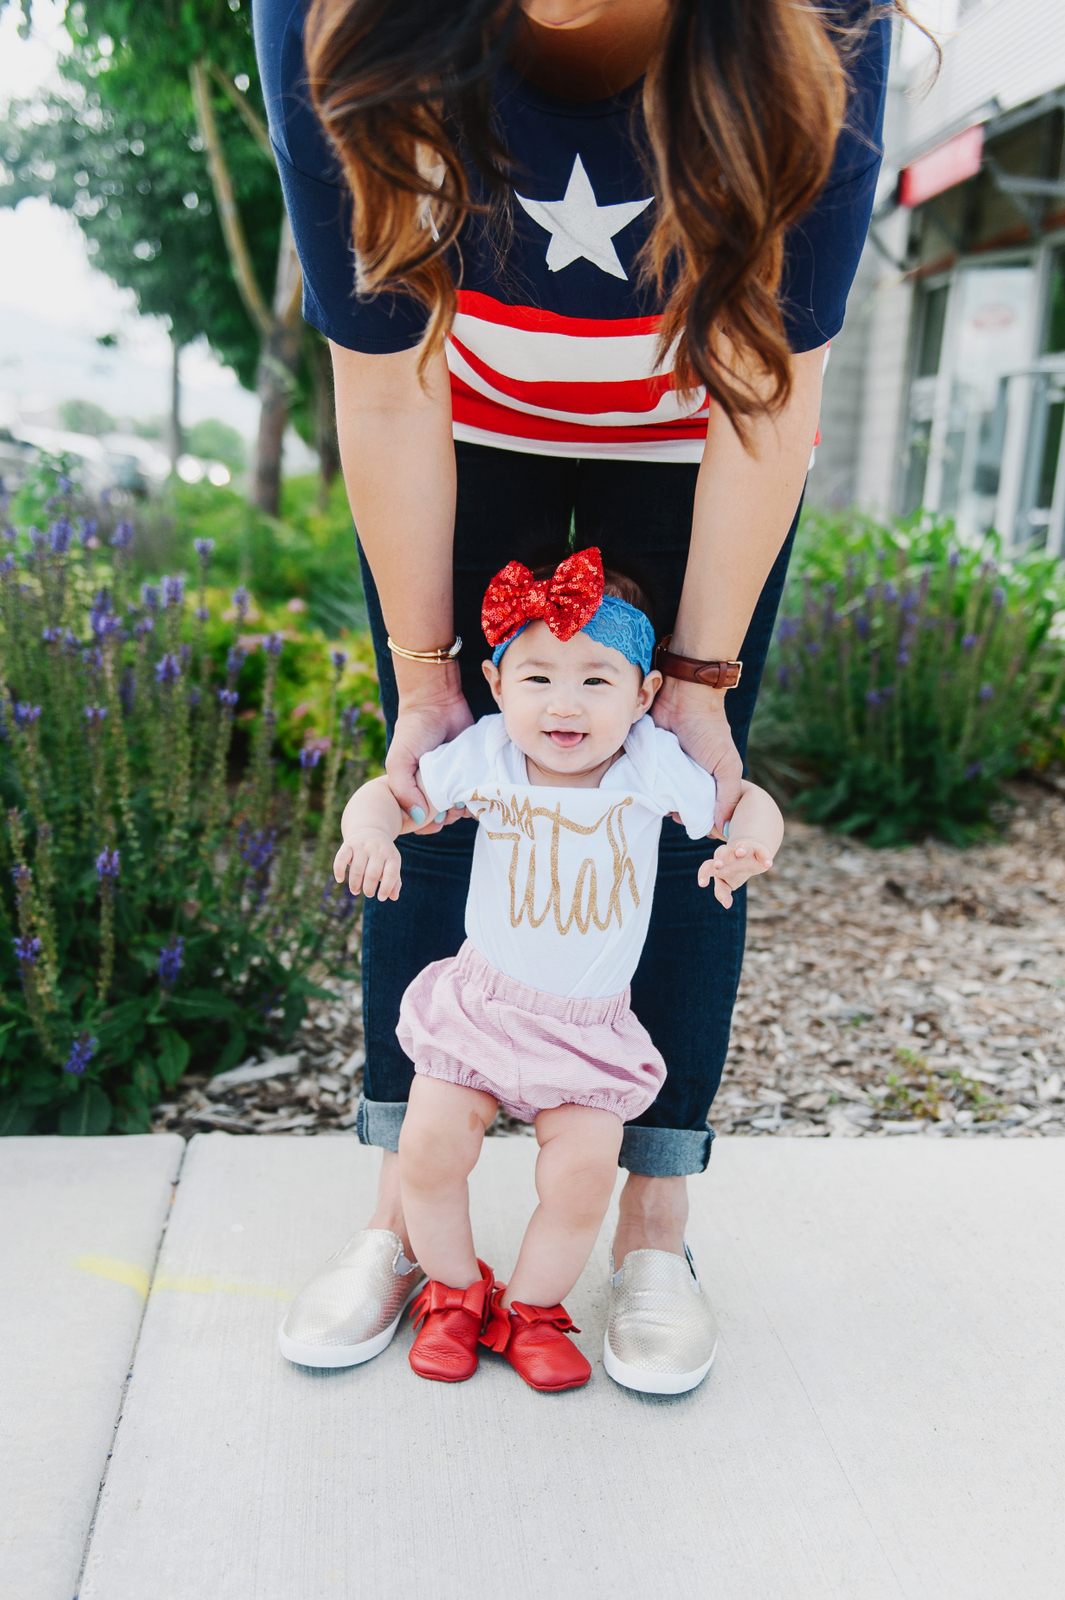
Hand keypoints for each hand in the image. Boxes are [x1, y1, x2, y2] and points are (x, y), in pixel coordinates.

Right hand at [334, 827, 402, 901]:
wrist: (370, 829)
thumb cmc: (383, 854)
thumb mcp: (392, 864)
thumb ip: (395, 881)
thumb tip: (394, 897)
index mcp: (391, 855)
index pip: (391, 873)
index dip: (386, 887)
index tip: (381, 898)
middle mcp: (377, 849)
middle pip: (372, 874)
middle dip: (369, 889)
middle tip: (368, 894)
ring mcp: (362, 846)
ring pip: (357, 870)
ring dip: (355, 884)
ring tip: (355, 891)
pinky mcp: (349, 844)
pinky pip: (341, 858)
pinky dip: (339, 870)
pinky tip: (340, 880)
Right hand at [385, 659, 472, 831]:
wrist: (437, 701)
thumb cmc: (413, 731)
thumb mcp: (399, 761)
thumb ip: (403, 790)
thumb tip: (419, 817)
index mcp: (414, 789)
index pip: (419, 819)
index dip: (427, 825)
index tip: (435, 821)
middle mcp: (435, 787)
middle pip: (444, 816)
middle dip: (449, 818)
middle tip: (453, 808)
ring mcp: (455, 779)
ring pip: (463, 806)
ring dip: (466, 810)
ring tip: (466, 801)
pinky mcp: (474, 769)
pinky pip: (479, 790)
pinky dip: (481, 796)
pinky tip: (480, 794)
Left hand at [651, 677, 742, 833]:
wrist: (683, 697)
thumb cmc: (709, 730)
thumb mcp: (727, 765)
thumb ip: (728, 796)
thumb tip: (725, 829)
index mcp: (707, 783)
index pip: (699, 812)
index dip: (694, 820)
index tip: (685, 821)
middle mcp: (685, 779)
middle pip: (676, 807)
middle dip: (671, 812)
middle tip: (667, 810)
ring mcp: (665, 770)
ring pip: (657, 796)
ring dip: (653, 800)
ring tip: (650, 800)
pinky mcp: (647, 760)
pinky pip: (641, 779)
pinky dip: (639, 785)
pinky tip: (635, 791)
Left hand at [698, 836, 774, 907]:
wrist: (751, 854)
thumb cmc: (734, 871)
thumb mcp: (726, 883)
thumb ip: (722, 893)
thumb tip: (726, 905)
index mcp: (719, 864)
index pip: (707, 866)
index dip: (704, 874)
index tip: (702, 885)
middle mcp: (730, 855)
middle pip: (721, 851)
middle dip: (719, 858)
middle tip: (718, 866)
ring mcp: (744, 852)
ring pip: (741, 846)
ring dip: (740, 848)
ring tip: (740, 853)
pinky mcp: (758, 851)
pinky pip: (761, 852)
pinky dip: (764, 856)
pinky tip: (768, 864)